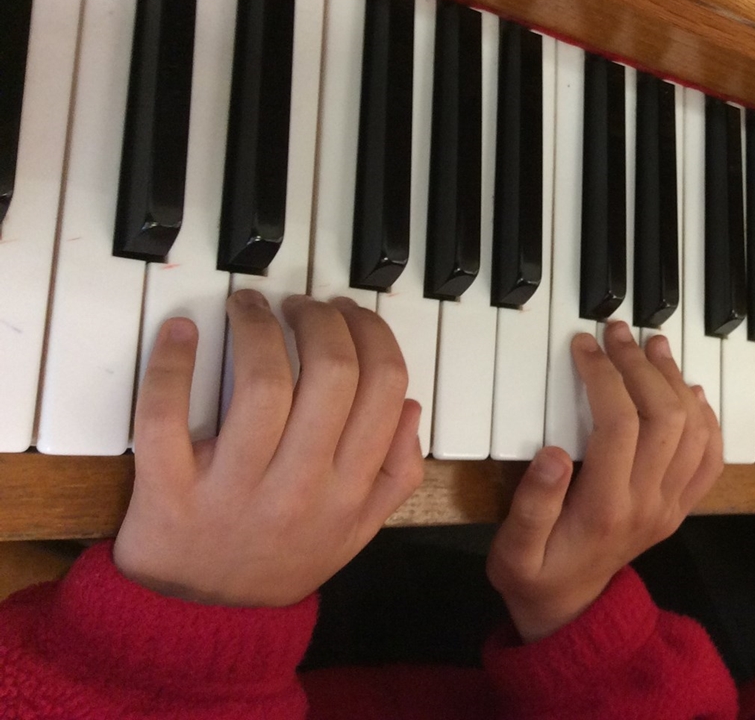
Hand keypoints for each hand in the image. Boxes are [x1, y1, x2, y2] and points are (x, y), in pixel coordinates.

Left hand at [113, 291, 424, 606]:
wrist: (201, 625)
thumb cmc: (280, 563)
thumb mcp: (357, 531)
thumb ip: (396, 473)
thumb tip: (410, 405)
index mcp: (351, 491)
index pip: (384, 387)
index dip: (372, 334)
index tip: (349, 315)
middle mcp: (301, 488)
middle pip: (331, 374)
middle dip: (321, 319)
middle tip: (303, 306)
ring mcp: (234, 490)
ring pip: (261, 384)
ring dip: (257, 326)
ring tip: (252, 307)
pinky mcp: (168, 491)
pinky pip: (167, 417)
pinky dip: (173, 365)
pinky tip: (184, 332)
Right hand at [486, 321, 723, 641]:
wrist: (569, 612)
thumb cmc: (534, 574)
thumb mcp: (512, 551)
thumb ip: (531, 504)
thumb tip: (553, 453)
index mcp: (605, 508)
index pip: (619, 424)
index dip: (604, 375)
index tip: (583, 345)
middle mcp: (649, 503)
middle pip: (665, 417)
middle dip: (641, 365)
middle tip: (617, 332)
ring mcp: (671, 505)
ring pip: (694, 429)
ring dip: (675, 380)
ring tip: (652, 346)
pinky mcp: (680, 506)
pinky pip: (711, 457)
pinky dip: (706, 417)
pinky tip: (687, 390)